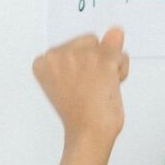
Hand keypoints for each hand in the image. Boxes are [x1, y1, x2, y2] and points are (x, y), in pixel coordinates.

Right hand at [31, 26, 129, 142]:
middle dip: (96, 62)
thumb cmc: (80, 115)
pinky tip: (110, 87)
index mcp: (43, 61)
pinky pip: (121, 55)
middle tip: (90, 89)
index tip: (76, 86)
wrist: (88, 134)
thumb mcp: (74, 81)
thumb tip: (116, 31)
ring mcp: (80, 56)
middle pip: (89, 42)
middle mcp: (58, 54)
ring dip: (110, 66)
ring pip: (106, 46)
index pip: (72, 47)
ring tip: (99, 89)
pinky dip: (121, 70)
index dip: (81, 66)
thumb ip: (89, 53)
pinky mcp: (102, 60)